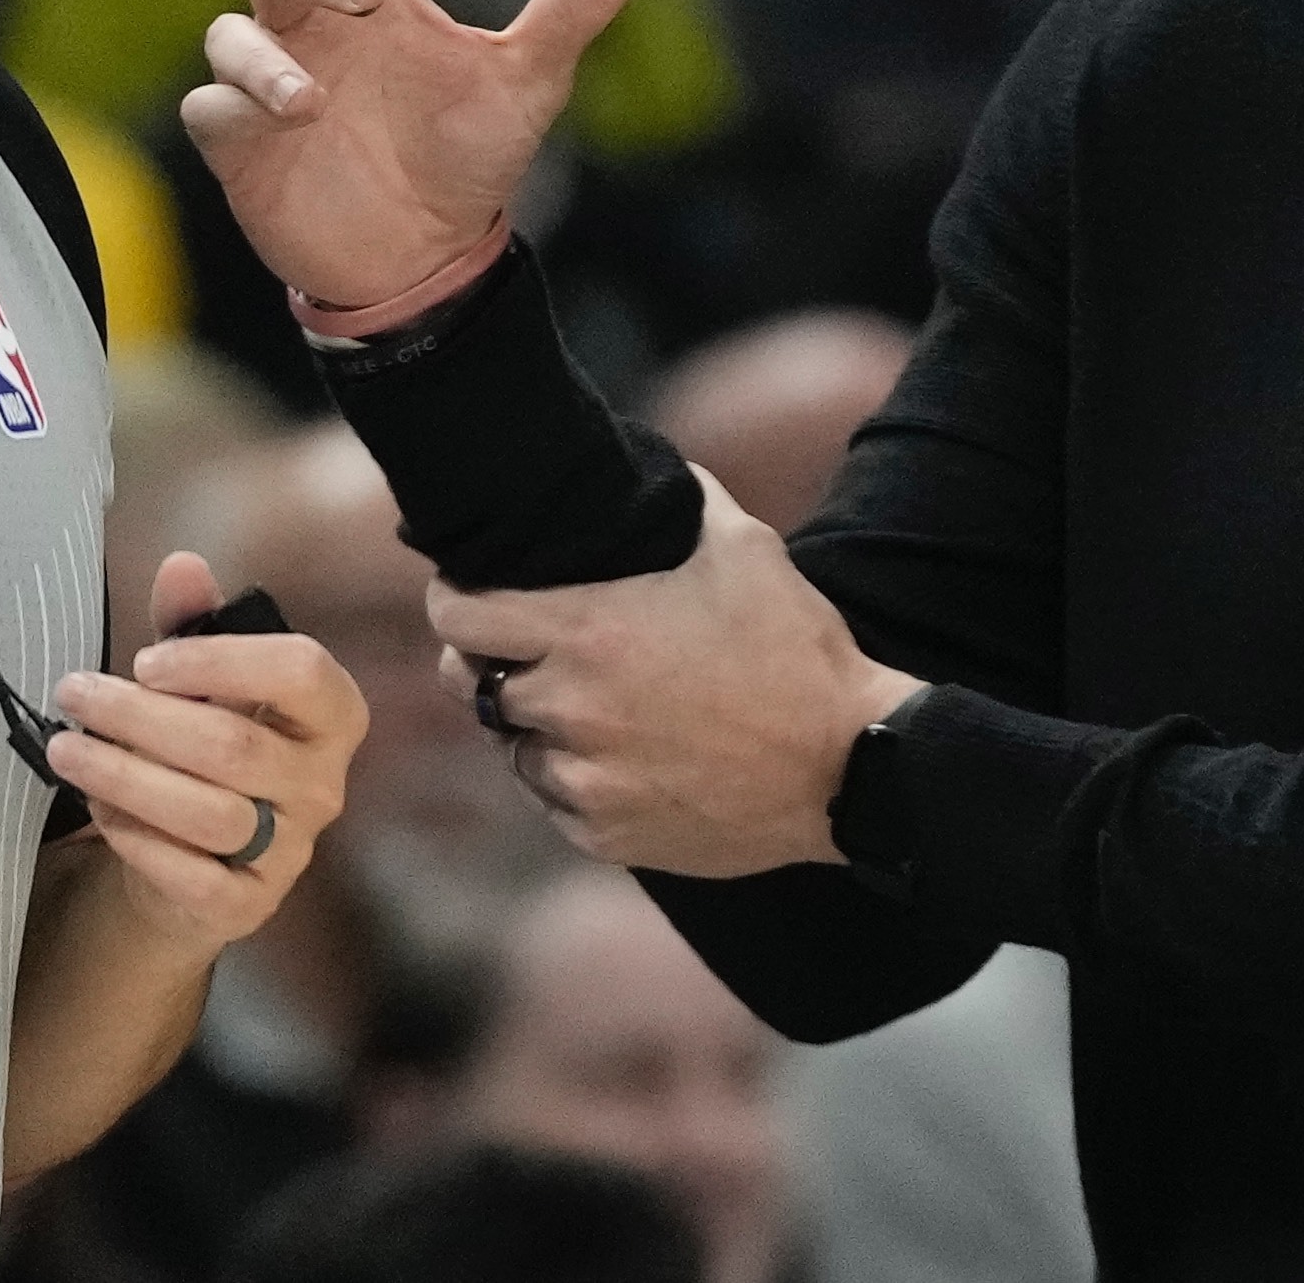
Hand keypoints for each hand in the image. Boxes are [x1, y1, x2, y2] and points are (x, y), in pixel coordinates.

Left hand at [45, 551, 369, 946]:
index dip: (219, 659)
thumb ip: (194, 624)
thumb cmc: (206, 746)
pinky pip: (192, 874)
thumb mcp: (200, 679)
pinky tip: (98, 811)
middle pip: (234, 744)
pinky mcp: (250, 905)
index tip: (145, 661)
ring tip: (64, 748)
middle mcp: (325, 783)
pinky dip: (137, 840)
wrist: (198, 861)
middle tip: (72, 693)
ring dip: (124, 776)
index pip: (300, 671)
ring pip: (208, 811)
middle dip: (140, 716)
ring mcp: (293, 850)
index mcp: (332, 713)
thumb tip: (182, 564)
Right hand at [179, 0, 656, 307]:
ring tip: (312, 101)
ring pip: (230, 35)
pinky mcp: (241, 144)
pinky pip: (211, 108)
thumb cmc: (468, 154)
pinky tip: (271, 123)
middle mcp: (314, 30)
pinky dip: (231, 107)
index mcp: (375, 1)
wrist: (430, 256)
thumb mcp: (528, 83)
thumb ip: (571, 10)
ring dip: (263, 58)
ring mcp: (272, 84)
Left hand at [426, 472, 924, 879]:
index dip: (453, 599)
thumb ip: (682, 500)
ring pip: (514, 747)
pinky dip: (576, 778)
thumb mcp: (745, 549)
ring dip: (538, 726)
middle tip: (540, 649)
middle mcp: (570, 709)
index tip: (470, 593)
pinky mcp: (604, 835)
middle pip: (474, 683)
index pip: (455, 617)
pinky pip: (556, 800)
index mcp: (587, 632)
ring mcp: (583, 780)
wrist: (849, 767)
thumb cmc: (797, 651)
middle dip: (495, 662)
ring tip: (599, 706)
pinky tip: (628, 756)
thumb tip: (651, 467)